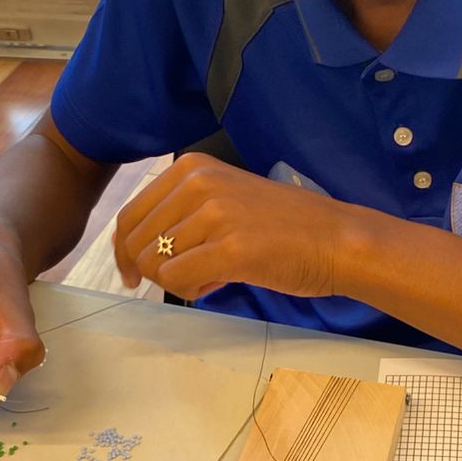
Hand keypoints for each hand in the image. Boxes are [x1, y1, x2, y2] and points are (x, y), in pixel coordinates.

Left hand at [113, 154, 346, 299]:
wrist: (337, 241)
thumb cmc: (286, 227)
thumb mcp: (226, 200)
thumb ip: (184, 215)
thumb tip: (141, 252)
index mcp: (191, 168)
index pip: (131, 216)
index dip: (124, 252)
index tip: (132, 274)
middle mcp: (197, 185)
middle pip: (137, 243)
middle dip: (151, 271)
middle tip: (185, 280)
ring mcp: (213, 215)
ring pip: (155, 265)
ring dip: (176, 282)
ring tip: (211, 277)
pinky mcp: (229, 249)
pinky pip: (177, 282)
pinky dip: (190, 292)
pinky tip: (217, 284)